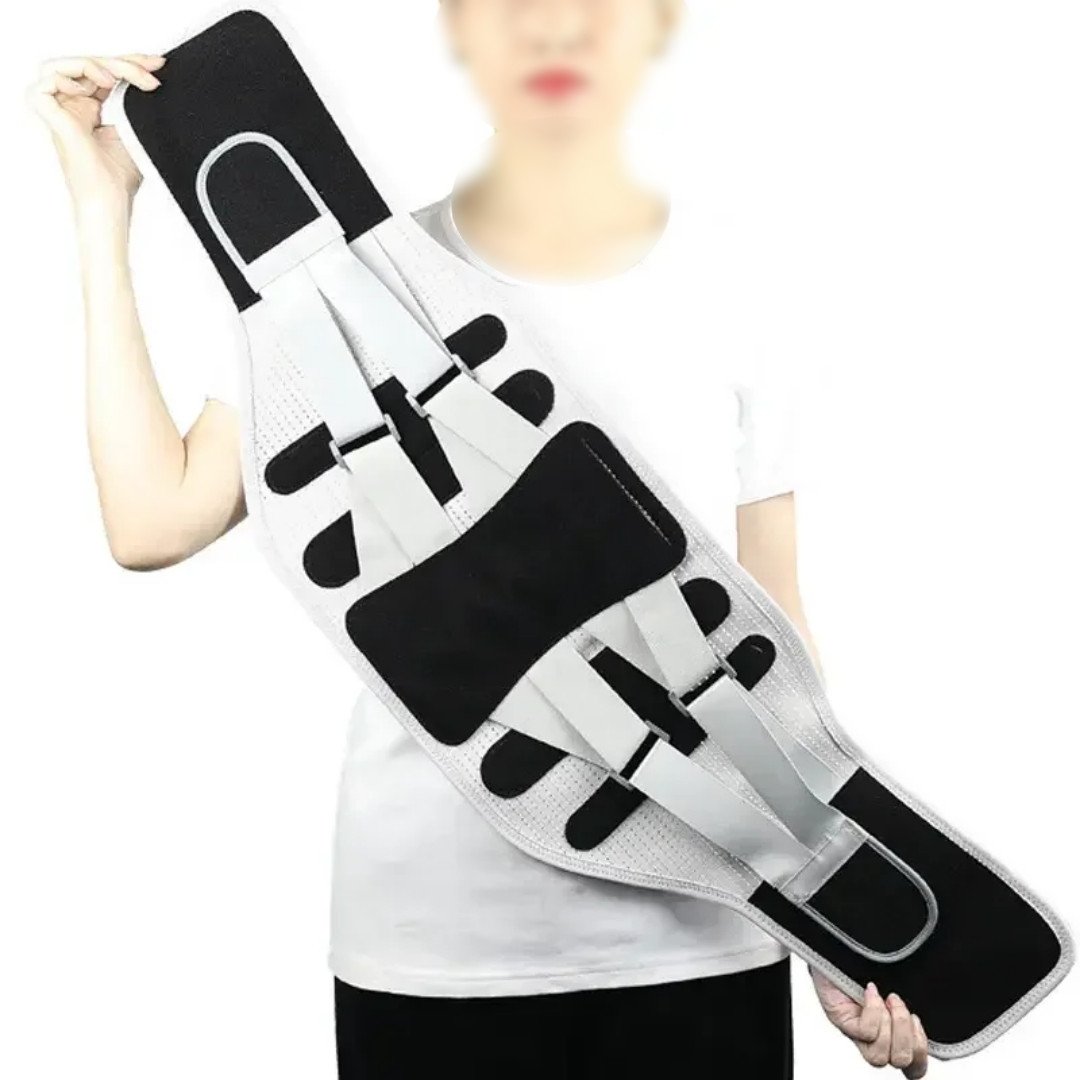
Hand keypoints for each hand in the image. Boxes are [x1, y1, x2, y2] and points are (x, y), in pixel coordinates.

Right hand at [26, 53, 164, 217]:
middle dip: (123, 62)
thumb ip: (134, 103)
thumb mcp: (134, 130)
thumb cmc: (120, 177)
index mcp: (90, 108)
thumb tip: (151, 78)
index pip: (104, 72)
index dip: (129, 63)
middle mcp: (73, 106)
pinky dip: (68, 77)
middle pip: (91, 65)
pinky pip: (47, 81)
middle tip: (151, 70)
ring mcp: (60, 110)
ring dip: (97, 64)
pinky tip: (90, 91)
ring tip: (117, 79)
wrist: (111, 201)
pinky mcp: (51, 116)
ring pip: (69, 66)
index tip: (157, 66)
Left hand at [811, 967, 928, 1076]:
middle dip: (907, 1034)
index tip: (916, 1020)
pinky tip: (870, 991)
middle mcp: (873, 1038)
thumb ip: (910, 1000)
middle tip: (898, 1004)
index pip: (913, 1066)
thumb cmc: (863, 965)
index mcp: (891, 1034)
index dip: (921, 1054)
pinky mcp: (840, 1020)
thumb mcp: (895, 982)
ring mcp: (855, 1032)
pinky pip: (864, 1032)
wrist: (832, 948)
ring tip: (886, 998)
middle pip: (902, 1062)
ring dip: (890, 1024)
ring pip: (880, 1056)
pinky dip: (872, 1010)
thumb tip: (930, 1004)